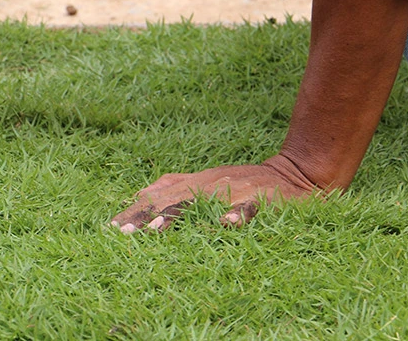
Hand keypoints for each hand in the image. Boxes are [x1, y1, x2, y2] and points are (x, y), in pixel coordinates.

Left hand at [110, 155, 317, 232]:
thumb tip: (138, 195)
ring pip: (202, 204)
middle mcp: (208, 186)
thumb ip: (173, 187)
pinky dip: (237, 215)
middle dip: (146, 217)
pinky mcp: (261, 200)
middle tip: (123, 234)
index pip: (158, 197)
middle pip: (171, 201)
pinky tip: (225, 225)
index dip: (134, 212)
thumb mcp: (206, 182)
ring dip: (178, 216)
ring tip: (157, 230)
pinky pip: (248, 208)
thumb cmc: (244, 182)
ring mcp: (233, 192)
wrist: (296, 173)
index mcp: (194, 184)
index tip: (111, 229)